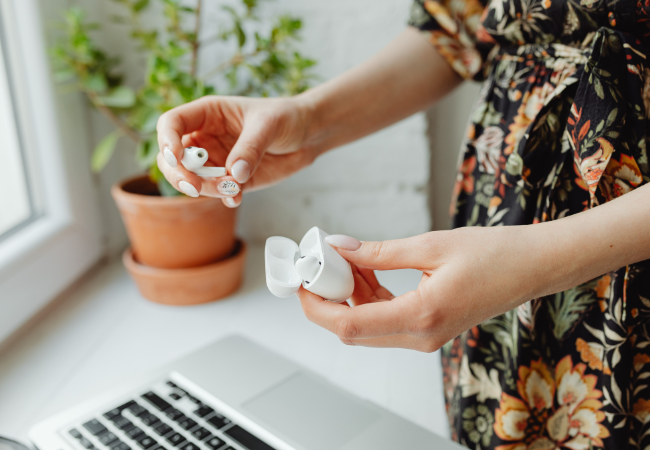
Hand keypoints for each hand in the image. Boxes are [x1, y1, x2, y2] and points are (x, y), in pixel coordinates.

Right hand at [156, 96, 315, 206]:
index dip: (166, 140)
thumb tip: (234, 174)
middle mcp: (205, 137)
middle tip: (195, 187)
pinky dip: (224, 197)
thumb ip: (250, 148)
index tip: (176, 157)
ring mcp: (216, 160)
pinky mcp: (231, 180)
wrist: (308, 135)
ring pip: (192, 179)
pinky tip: (237, 197)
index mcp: (207, 114)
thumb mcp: (269, 125)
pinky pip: (217, 193)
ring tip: (232, 189)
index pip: (171, 123)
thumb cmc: (286, 117)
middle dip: (178, 174)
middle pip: (171, 158)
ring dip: (205, 189)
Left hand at [297, 227, 553, 351]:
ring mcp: (425, 337)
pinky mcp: (428, 330)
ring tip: (348, 260)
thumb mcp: (429, 245)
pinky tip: (368, 270)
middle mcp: (421, 337)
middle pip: (353, 330)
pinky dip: (368, 298)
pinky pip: (385, 320)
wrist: (532, 267)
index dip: (317, 306)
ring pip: (367, 326)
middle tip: (318, 266)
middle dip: (328, 300)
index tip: (301, 282)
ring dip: (349, 296)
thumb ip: (378, 252)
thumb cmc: (494, 254)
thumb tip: (339, 248)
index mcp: (421, 316)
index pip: (350, 324)